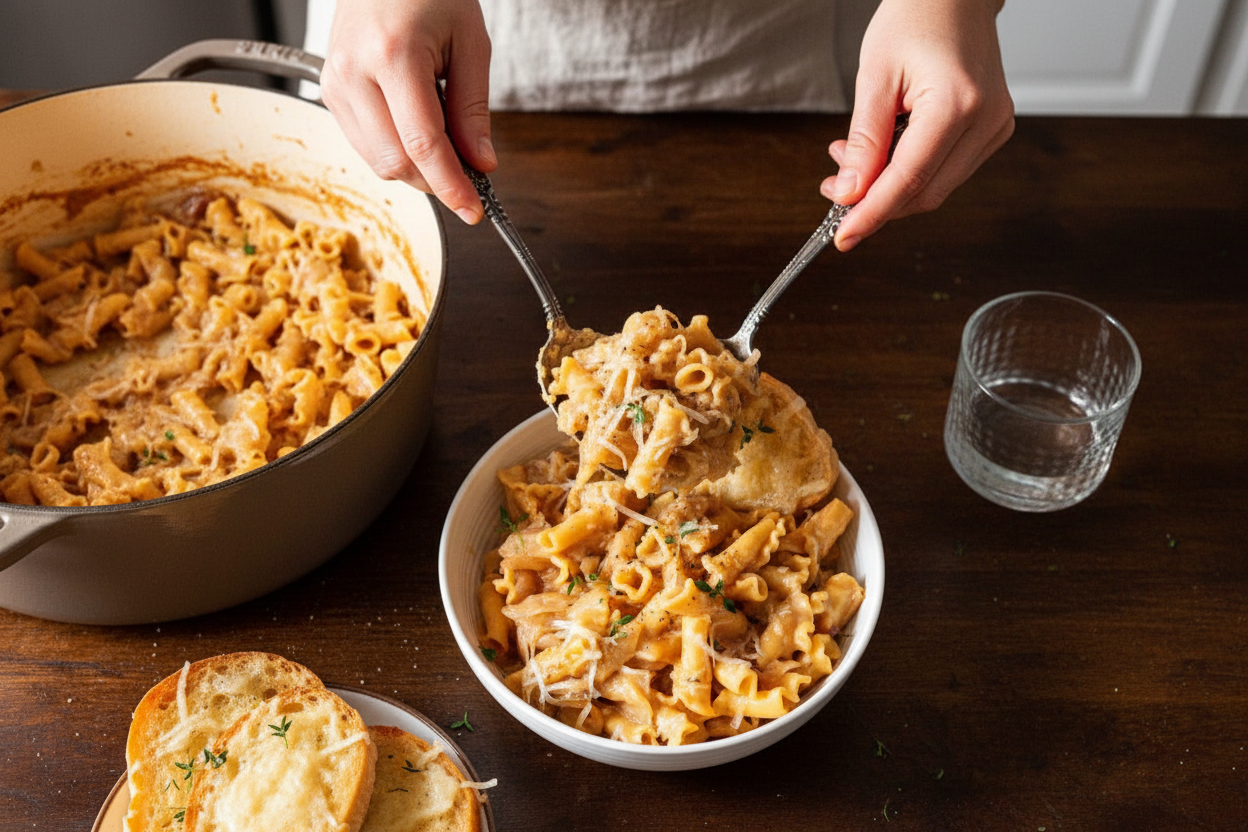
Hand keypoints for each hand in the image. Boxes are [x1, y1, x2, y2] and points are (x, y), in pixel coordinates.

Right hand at [318, 0, 494, 223]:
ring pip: (378, 161)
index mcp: (393, 55)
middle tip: (468, 171)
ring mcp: (335, 84)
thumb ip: (473, 110)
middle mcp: (354, 72)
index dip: (452, 186)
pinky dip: (397, 150)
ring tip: (441, 131)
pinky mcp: (329, 91)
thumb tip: (481, 165)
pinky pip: (365, 144)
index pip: (424, 146)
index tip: (474, 209)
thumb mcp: (470, 43)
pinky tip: (415, 124)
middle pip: (396, 162)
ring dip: (417, 166)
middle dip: (436, 179)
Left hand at [823, 0, 1014, 250]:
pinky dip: (910, 173)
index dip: (872, 213)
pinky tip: (882, 155)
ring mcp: (995, 126)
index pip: (909, 179)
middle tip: (835, 192)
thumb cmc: (917, 15)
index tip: (843, 236)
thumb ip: (864, 141)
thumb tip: (849, 191)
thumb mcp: (875, 76)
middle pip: (925, 192)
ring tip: (851, 164)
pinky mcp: (992, 129)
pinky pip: (947, 170)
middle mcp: (986, 119)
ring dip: (889, 188)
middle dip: (876, 203)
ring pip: (936, 187)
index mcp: (957, 103)